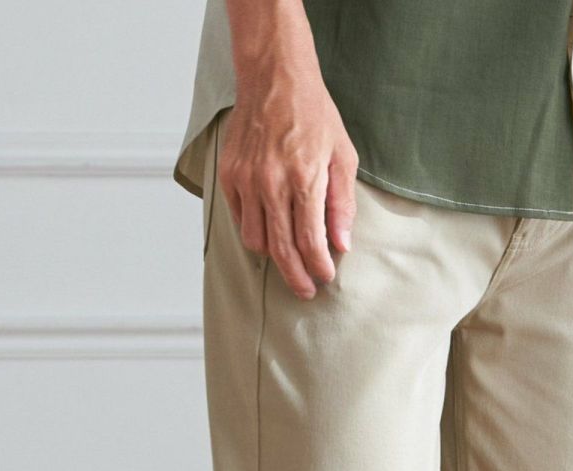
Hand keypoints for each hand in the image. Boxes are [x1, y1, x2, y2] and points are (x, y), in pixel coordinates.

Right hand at [218, 50, 357, 299]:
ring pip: (256, 242)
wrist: (274, 77)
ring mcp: (246, 180)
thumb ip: (342, 204)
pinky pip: (240, 220)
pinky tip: (271, 231)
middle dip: (296, 277)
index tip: (325, 278)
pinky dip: (256, 232)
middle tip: (306, 291)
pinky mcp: (229, 175)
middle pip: (281, 251)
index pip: (310, 242)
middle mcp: (271, 183)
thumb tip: (341, 244)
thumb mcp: (343, 155)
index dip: (319, 267)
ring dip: (274, 256)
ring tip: (290, 259)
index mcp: (304, 179)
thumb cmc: (313, 113)